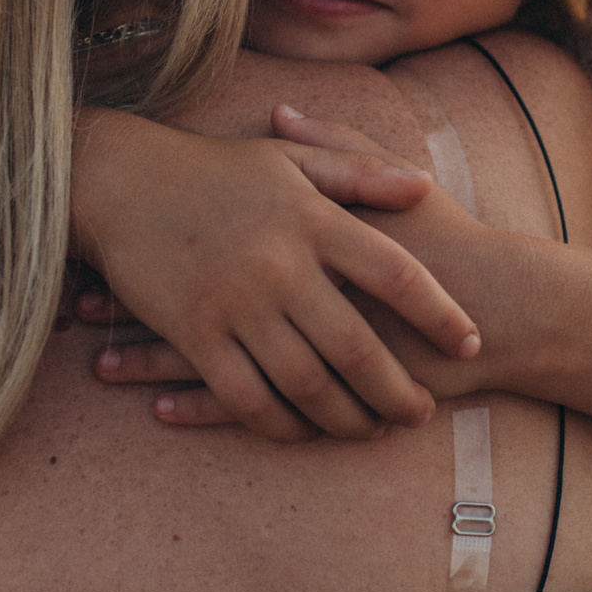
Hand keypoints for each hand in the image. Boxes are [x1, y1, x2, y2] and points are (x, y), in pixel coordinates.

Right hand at [70, 107, 479, 442]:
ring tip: (373, 431)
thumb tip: (423, 186)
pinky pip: (246, 397)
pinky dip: (280, 424)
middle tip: (423, 412)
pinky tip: (302, 433)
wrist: (120, 179)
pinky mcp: (193, 333)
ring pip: (306, 383)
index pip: (397, 273)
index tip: (471, 342)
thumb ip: (360, 171)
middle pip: (358, 346)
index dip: (441, 314)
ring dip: (346, 418)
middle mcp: (280, 264)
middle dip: (398, 390)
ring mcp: (236, 304)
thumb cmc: (214, 168)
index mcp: (313, 218)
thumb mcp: (291, 158)